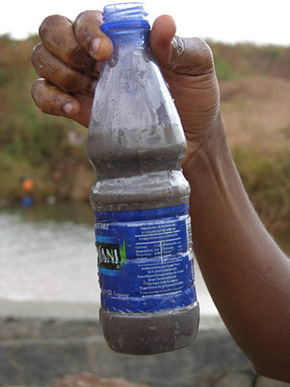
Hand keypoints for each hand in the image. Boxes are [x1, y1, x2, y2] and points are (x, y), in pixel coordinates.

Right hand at [31, 11, 220, 164]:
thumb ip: (180, 46)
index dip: (87, 29)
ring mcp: (85, 83)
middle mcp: (97, 57)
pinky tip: (72, 108)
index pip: (86, 19)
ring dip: (57, 72)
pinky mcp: (80, 110)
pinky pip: (44, 96)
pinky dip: (49, 99)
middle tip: (93, 68)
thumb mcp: (198, 67)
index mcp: (122, 38)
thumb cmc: (195, 97)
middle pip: (53, 31)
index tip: (105, 51)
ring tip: (86, 90)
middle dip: (64, 45)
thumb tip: (163, 23)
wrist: (190, 139)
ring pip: (43, 61)